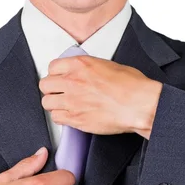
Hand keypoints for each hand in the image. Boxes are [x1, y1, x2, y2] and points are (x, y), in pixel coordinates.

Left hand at [39, 56, 162, 138]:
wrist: (139, 105)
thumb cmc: (132, 86)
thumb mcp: (108, 65)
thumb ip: (89, 69)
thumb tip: (83, 73)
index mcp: (80, 65)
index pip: (52, 67)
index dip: (56, 74)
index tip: (60, 79)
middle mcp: (72, 81)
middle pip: (44, 85)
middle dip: (51, 89)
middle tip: (59, 93)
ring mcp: (73, 101)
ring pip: (47, 103)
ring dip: (54, 104)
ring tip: (64, 105)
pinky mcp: (76, 119)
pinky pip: (56, 118)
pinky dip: (61, 117)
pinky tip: (71, 115)